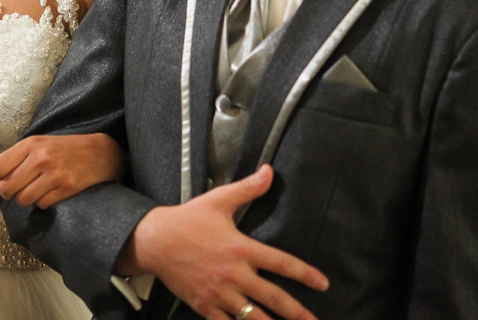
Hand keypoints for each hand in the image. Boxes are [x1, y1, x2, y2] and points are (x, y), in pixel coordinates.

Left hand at [0, 133, 124, 208]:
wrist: (100, 153)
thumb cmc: (63, 148)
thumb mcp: (36, 146)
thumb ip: (8, 158)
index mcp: (30, 145)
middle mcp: (41, 158)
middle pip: (7, 188)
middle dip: (8, 193)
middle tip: (16, 189)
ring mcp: (54, 174)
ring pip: (23, 199)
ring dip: (25, 199)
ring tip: (33, 191)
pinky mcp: (66, 188)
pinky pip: (42, 205)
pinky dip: (42, 203)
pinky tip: (49, 193)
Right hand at [118, 166, 327, 319]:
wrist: (155, 240)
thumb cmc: (188, 219)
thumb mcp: (219, 200)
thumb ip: (248, 189)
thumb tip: (269, 172)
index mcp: (241, 248)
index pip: (281, 263)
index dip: (305, 274)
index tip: (323, 284)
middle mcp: (234, 274)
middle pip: (273, 298)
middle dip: (297, 312)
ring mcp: (219, 293)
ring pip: (252, 317)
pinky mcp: (204, 305)